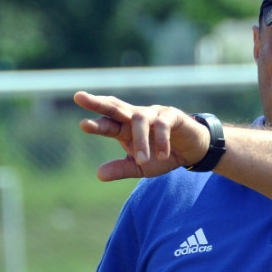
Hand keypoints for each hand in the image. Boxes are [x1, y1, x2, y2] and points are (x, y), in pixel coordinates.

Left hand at [74, 91, 207, 180]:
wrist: (192, 152)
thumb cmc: (162, 156)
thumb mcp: (141, 168)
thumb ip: (121, 169)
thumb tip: (98, 175)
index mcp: (125, 129)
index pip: (107, 124)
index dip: (96, 124)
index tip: (82, 124)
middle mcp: (136, 117)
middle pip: (114, 107)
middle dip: (97, 103)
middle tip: (79, 97)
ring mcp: (154, 113)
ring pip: (140, 119)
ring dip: (140, 140)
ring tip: (142, 160)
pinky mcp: (172, 115)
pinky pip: (163, 124)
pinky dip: (161, 140)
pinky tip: (162, 155)